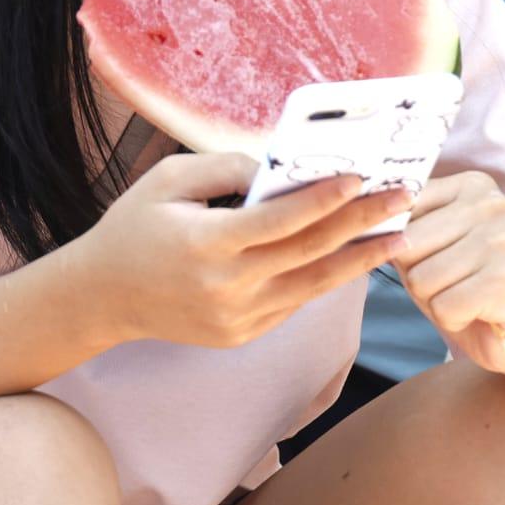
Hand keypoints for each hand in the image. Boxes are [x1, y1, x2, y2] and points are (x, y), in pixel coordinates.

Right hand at [67, 153, 409, 348]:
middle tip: (402, 197)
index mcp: (205, 245)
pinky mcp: (243, 334)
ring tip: (399, 232)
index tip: (362, 177)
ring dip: (361, 259)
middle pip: (309, 253)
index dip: (324, 200)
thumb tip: (283, 170)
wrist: (101, 298)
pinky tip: (355, 254)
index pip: (279, 221)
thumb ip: (227, 170)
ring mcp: (238, 318)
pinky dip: (326, 276)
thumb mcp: (168, 180)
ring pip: (313, 286)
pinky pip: (295, 301)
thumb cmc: (134, 226)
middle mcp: (226, 288)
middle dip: (362, 223)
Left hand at [396, 171, 504, 374]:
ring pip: (422, 279)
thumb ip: (402, 223)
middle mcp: (492, 205)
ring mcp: (504, 242)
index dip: (399, 243)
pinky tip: (475, 312)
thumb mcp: (429, 244)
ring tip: (464, 296)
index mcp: (472, 185)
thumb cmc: (464, 283)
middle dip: (416, 275)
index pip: (401, 207)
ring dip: (434, 300)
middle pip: (407, 244)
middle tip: (450, 282)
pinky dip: (451, 319)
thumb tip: (363, 222)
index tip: (429, 255)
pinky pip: (444, 307)